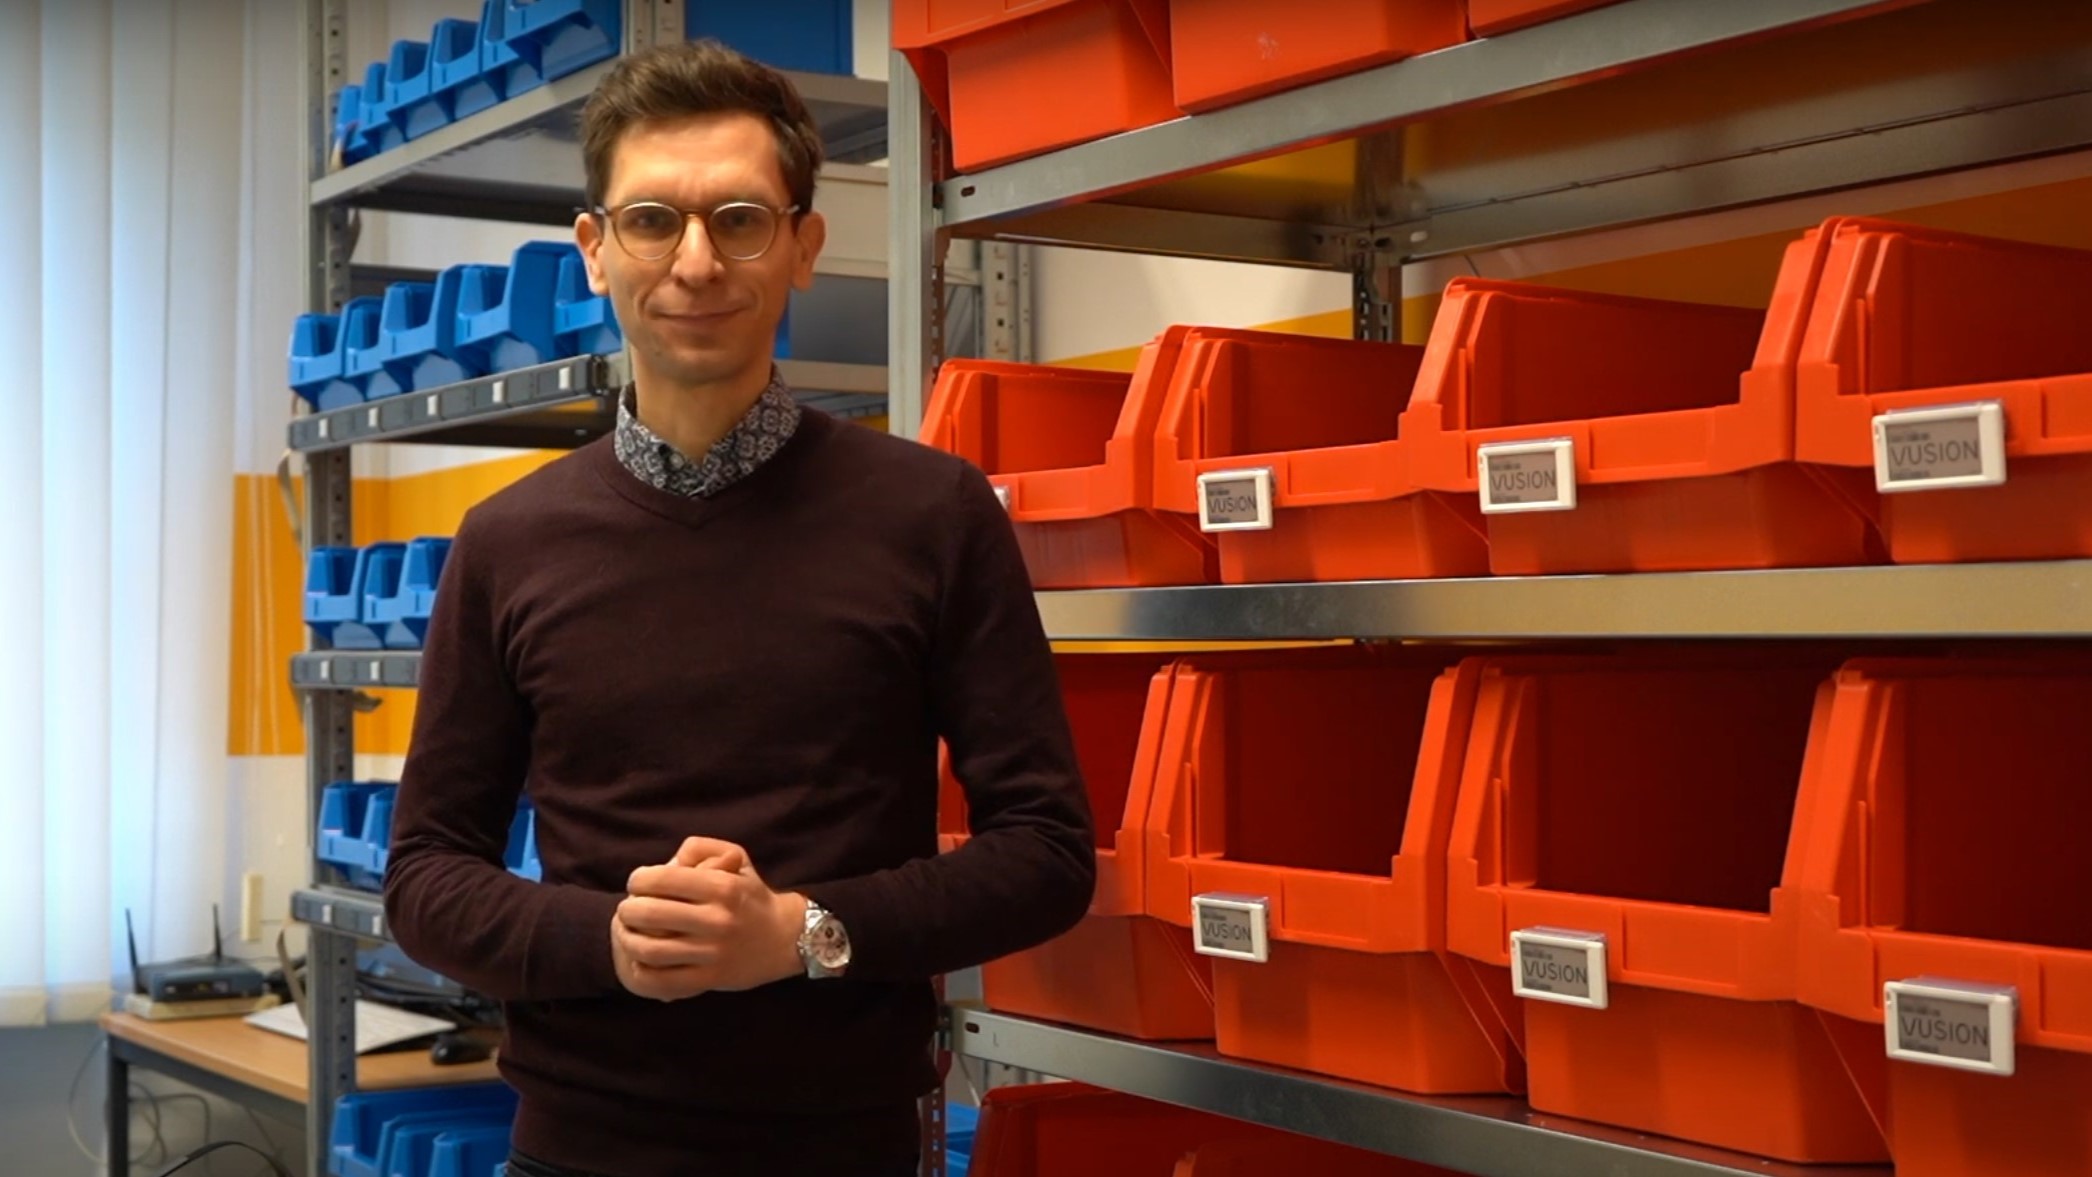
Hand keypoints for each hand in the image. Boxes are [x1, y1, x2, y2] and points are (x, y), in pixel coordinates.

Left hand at [608, 837, 806, 1001]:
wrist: (786, 938)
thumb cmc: (751, 895)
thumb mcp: (735, 857)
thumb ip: (699, 849)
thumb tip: (663, 864)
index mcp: (721, 886)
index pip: (661, 879)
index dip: (638, 880)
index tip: (637, 884)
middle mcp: (717, 919)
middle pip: (649, 913)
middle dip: (627, 909)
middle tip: (627, 909)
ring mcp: (713, 952)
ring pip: (650, 950)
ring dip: (628, 940)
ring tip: (627, 933)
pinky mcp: (710, 979)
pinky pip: (663, 981)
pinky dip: (643, 971)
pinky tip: (641, 961)